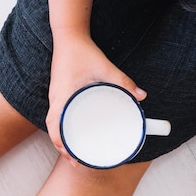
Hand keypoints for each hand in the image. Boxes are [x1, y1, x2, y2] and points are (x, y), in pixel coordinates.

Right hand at [45, 31, 146, 158]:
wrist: (68, 35)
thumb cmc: (83, 52)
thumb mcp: (105, 68)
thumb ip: (124, 82)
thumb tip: (142, 97)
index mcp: (63, 98)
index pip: (55, 128)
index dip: (61, 146)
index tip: (73, 159)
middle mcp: (56, 100)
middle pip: (53, 131)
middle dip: (63, 148)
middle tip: (76, 161)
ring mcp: (55, 96)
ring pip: (53, 124)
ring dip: (61, 139)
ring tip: (74, 151)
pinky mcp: (59, 92)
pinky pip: (56, 115)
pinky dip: (61, 127)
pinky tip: (72, 130)